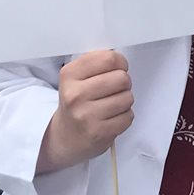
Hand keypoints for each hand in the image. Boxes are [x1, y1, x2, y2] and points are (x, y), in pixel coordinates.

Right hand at [37, 50, 133, 172]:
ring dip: (124, 100)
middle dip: (123, 83)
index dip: (120, 62)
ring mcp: (86, 115)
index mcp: (69, 75)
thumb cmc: (77, 102)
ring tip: (111, 104)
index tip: (117, 68)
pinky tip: (111, 118)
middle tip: (114, 89)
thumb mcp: (77, 77)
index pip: (109, 58)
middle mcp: (75, 95)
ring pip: (127, 98)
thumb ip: (97, 63)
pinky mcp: (98, 132)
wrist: (65, 136)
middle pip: (122, 78)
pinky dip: (124, 117)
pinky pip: (128, 116)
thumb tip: (120, 58)